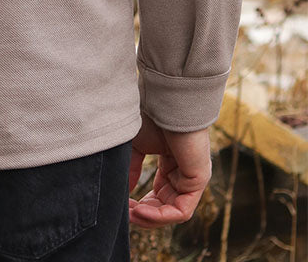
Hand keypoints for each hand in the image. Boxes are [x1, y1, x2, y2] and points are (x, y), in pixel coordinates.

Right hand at [128, 111, 212, 228]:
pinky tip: (141, 210)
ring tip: (130, 214)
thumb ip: (131, 169)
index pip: (159, 196)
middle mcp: (184, 174)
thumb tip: (123, 192)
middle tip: (124, 214)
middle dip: (143, 214)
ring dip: (150, 218)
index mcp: (171, 165)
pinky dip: (161, 216)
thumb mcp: (136, 146)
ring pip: (173, 212)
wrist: (164, 102)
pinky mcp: (199, 180)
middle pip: (165, 207)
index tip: (121, 205)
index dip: (140, 205)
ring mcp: (193, 178)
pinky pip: (182, 211)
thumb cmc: (150, 117)